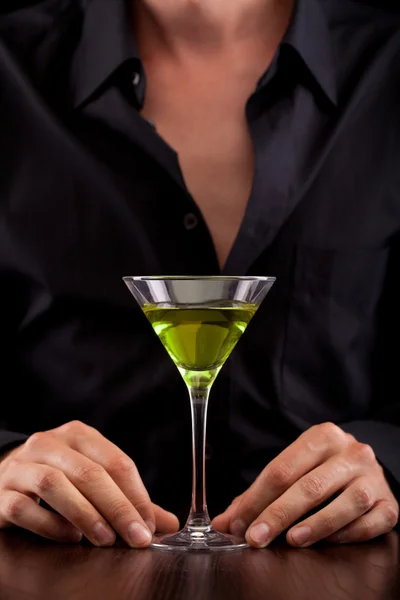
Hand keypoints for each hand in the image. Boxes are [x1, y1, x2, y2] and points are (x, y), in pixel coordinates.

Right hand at [0, 421, 178, 546]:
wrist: (3, 473)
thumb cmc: (57, 475)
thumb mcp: (91, 476)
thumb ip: (127, 498)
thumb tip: (167, 523)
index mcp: (78, 434)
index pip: (115, 461)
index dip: (136, 495)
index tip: (149, 525)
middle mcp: (48, 444)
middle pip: (89, 473)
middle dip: (118, 508)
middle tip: (135, 537)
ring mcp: (21, 466)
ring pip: (54, 485)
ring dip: (85, 514)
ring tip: (105, 539)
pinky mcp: (1, 493)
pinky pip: (24, 507)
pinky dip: (50, 525)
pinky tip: (70, 538)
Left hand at [213, 423, 398, 547]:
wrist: (367, 467)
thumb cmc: (321, 469)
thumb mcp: (294, 468)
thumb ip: (259, 494)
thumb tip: (224, 522)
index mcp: (322, 436)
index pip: (282, 469)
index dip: (257, 499)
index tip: (238, 523)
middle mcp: (351, 452)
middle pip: (309, 486)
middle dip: (278, 515)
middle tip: (256, 538)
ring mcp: (373, 477)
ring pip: (345, 503)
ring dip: (316, 525)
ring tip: (292, 541)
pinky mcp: (389, 502)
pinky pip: (370, 522)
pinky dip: (348, 534)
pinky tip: (329, 542)